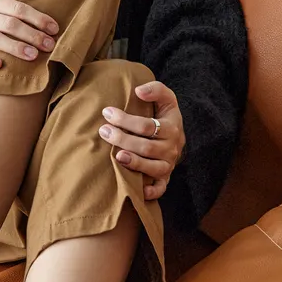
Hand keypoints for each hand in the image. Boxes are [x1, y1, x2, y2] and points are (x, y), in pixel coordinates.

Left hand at [98, 78, 185, 200]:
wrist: (178, 137)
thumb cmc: (165, 116)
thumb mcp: (166, 99)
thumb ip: (156, 90)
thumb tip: (138, 90)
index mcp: (171, 128)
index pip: (146, 126)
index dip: (125, 119)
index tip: (107, 112)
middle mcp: (171, 148)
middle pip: (146, 147)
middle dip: (122, 139)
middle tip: (104, 131)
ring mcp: (168, 165)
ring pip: (152, 167)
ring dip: (133, 162)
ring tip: (116, 156)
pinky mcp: (166, 178)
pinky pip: (161, 188)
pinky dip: (151, 191)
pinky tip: (138, 189)